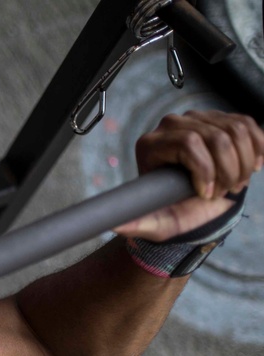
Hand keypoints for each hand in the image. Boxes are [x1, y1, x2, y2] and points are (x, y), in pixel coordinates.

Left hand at [115, 110, 263, 240]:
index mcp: (150, 145)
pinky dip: (257, 147)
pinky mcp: (220, 119)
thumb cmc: (170, 213)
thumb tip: (116, 226)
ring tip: (235, 184)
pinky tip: (254, 166)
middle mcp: (171, 125)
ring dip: (243, 162)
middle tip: (225, 193)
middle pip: (215, 136)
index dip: (205, 170)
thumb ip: (135, 225)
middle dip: (227, 170)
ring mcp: (197, 118)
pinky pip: (247, 125)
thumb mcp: (153, 223)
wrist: (190, 206)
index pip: (188, 143)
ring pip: (234, 130)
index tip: (207, 195)